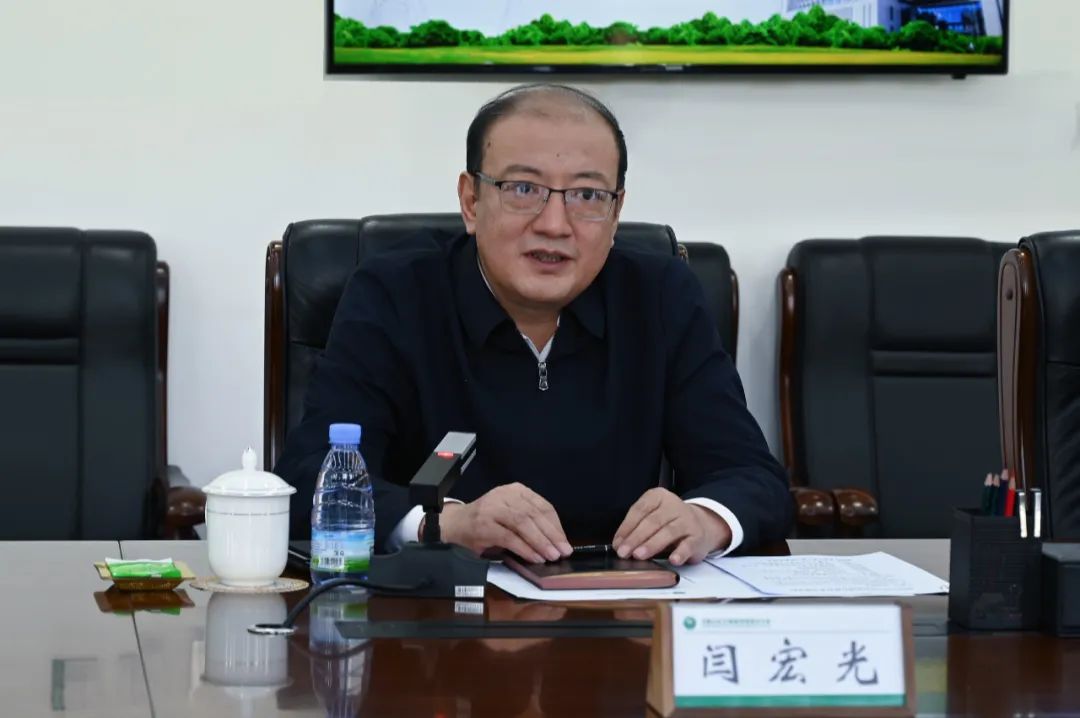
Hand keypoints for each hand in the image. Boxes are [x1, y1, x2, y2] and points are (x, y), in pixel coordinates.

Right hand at [439, 483, 571, 562]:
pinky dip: (524, 548)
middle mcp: (504, 495)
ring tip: (551, 556)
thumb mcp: (510, 515)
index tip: (564, 541)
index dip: (556, 525)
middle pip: (534, 514)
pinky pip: (510, 537)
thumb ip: (530, 523)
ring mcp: (493, 508)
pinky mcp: (484, 524)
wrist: (454, 524)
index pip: (542, 506)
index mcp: (515, 490)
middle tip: (562, 551)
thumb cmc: (486, 522)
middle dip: (551, 535)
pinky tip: (534, 557)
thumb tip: (555, 542)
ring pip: (523, 523)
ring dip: (540, 542)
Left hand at [612, 488, 731, 565]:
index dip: (626, 527)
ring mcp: (687, 520)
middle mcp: (673, 506)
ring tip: (639, 555)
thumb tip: (620, 544)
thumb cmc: (669, 522)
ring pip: (668, 532)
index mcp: (658, 497)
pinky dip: (680, 553)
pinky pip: (688, 545)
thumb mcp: (653, 516)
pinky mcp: (697, 537)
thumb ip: (637, 527)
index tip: (617, 543)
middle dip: (636, 538)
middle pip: (652, 521)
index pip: (639, 510)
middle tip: (624, 552)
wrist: (701, 524)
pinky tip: (672, 560)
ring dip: (652, 545)